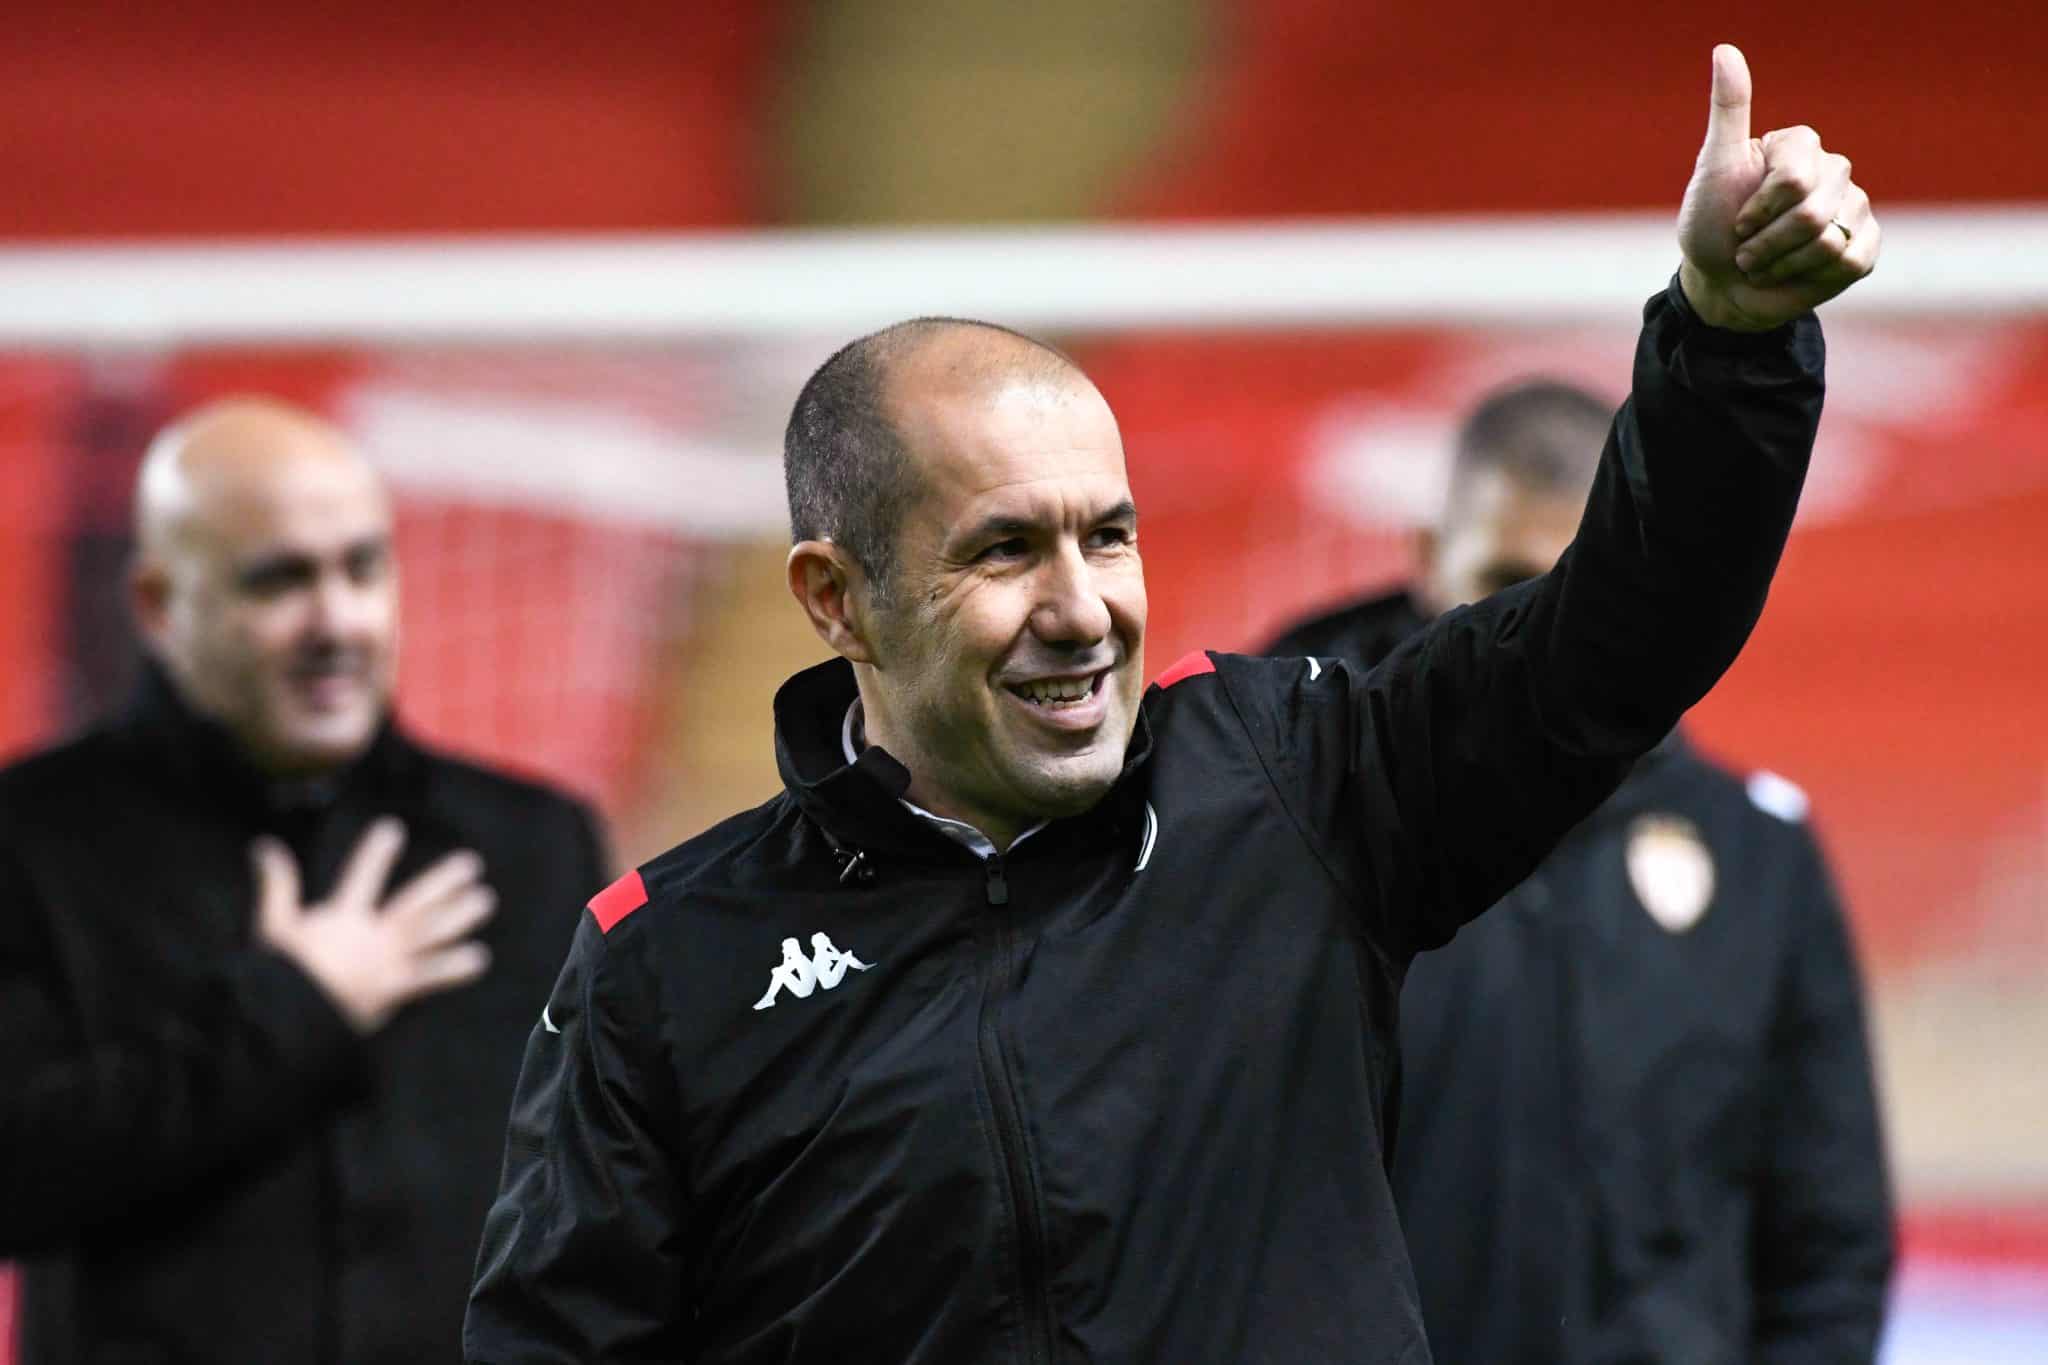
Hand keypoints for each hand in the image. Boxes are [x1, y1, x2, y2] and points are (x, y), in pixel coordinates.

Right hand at [253, 818, 495, 1033]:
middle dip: (442, 881)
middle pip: (413, 902)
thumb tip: (264, 845)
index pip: (360, 876)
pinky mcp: (392, 989)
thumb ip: (277, 885)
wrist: (283, 1019)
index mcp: (341, 918)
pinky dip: (455, 968)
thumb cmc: (278, 975)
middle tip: (471, 864)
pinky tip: (480, 958)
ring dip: (459, 916)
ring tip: (485, 899)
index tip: (393, 828)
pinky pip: (430, 977)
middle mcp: (370, 934)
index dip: (376, 853)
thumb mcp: (273, 926)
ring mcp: (385, 961)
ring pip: (430, 933)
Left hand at [1676, 44, 1878, 331]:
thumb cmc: (1711, 225)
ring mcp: (1854, 206)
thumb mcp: (1712, 168)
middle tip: (1747, 249)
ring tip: (1765, 263)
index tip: (1737, 220)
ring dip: (1781, 264)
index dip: (1757, 210)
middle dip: (1765, 244)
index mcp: (1800, 146)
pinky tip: (1795, 274)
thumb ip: (1728, 111)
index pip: (1792, 179)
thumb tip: (1724, 49)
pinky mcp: (1864, 246)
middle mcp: (1833, 169)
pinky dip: (1810, 277)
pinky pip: (1850, 262)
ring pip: (1827, 242)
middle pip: (1809, 214)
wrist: (1720, 284)